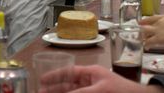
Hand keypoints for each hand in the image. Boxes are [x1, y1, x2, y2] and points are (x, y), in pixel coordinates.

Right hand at [38, 65, 161, 92]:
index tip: (42, 80)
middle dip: (54, 88)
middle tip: (41, 92)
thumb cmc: (123, 90)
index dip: (55, 75)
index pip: (69, 72)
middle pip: (68, 85)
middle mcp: (90, 82)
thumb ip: (79, 92)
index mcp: (91, 72)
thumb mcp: (100, 89)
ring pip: (73, 92)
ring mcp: (94, 91)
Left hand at [140, 15, 163, 49]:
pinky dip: (146, 45)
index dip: (145, 20)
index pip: (152, 18)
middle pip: (146, 25)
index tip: (141, 22)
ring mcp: (157, 30)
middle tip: (142, 35)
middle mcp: (159, 22)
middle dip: (143, 30)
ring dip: (144, 37)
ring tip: (144, 42)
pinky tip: (147, 48)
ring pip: (145, 32)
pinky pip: (148, 42)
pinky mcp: (158, 38)